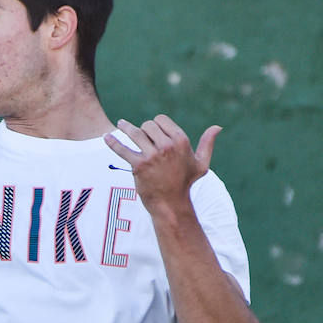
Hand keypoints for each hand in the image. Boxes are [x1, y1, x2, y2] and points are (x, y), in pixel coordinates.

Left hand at [104, 115, 220, 216]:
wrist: (170, 202)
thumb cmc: (185, 182)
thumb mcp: (201, 163)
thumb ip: (207, 144)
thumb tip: (218, 127)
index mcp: (181, 141)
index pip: (161, 120)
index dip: (155, 124)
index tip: (152, 131)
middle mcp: (167, 146)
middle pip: (147, 126)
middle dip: (143, 129)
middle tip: (139, 135)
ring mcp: (152, 155)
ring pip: (135, 133)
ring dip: (125, 127)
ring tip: (120, 124)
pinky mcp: (138, 165)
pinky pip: (122, 150)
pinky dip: (112, 142)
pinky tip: (105, 136)